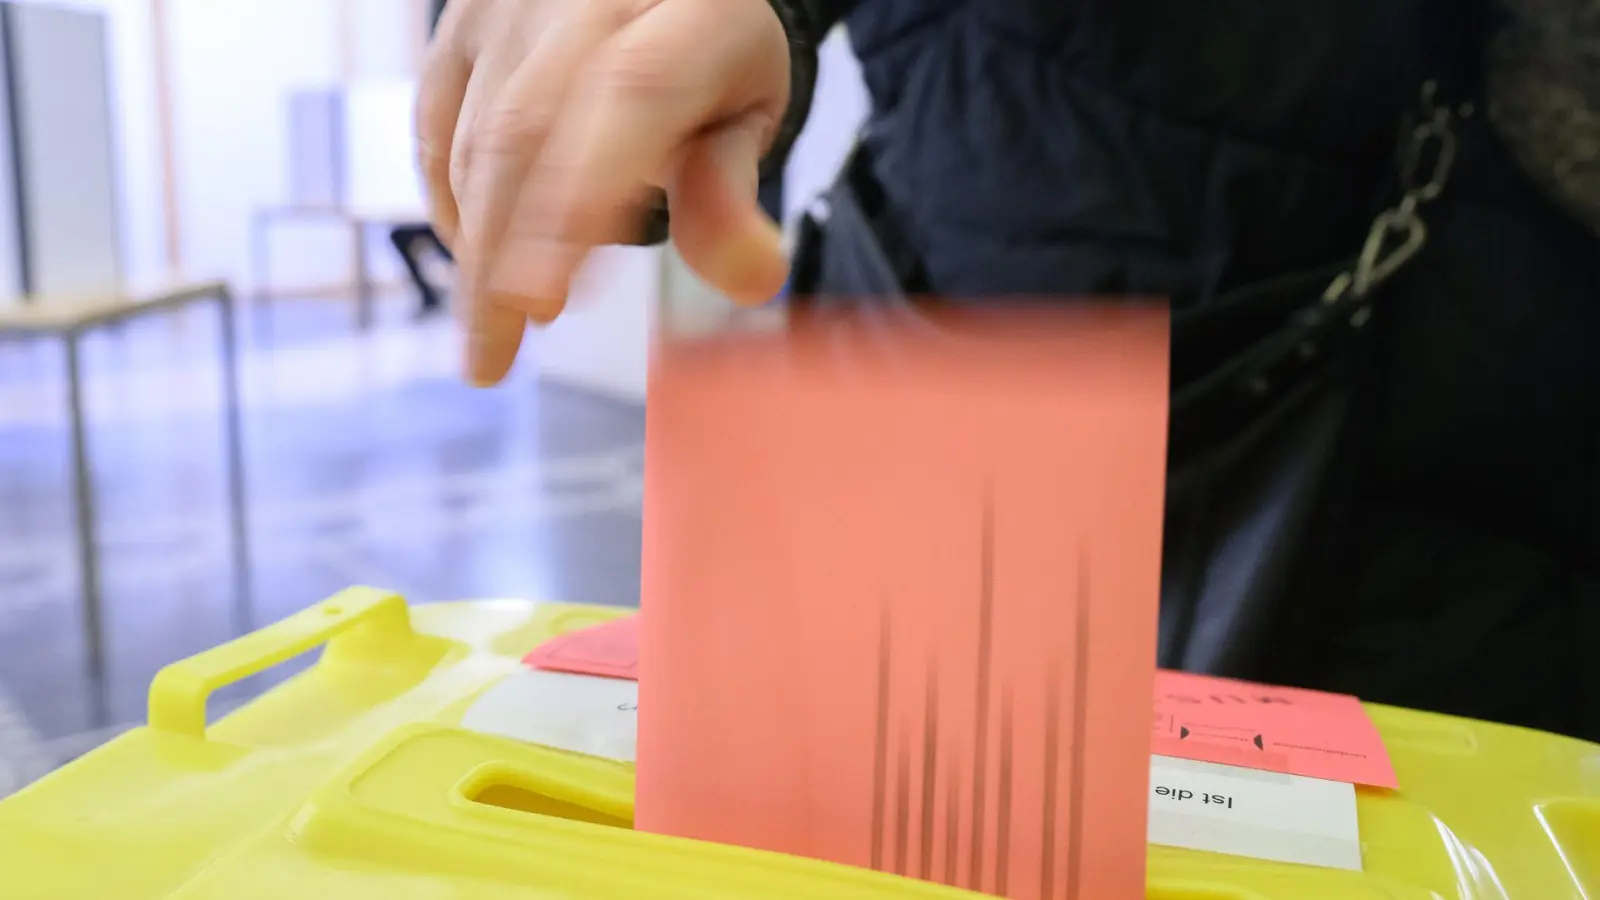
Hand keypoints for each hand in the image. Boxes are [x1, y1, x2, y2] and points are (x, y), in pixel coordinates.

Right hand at [418, 0, 792, 384]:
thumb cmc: (711, 61)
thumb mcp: (747, 119)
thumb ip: (731, 194)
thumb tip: (751, 278)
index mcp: (692, 14)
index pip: (632, 96)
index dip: (578, 199)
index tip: (541, 299)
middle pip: (526, 129)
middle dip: (500, 255)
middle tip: (493, 352)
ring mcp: (515, 3)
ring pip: (475, 136)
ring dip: (478, 244)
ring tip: (499, 325)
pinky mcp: (462, 20)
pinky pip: (437, 124)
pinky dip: (451, 203)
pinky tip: (477, 260)